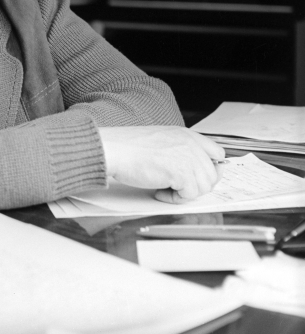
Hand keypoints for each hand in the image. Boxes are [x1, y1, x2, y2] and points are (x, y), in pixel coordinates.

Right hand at [98, 125, 224, 202]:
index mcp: (187, 135)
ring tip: (164, 188)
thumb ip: (179, 150)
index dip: (210, 168)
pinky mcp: (181, 174)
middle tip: (176, 186)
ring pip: (203, 187)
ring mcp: (188, 158)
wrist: (115, 149)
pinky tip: (158, 191)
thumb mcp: (161, 140)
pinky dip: (173, 199)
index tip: (198, 176)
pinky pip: (189, 195)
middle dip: (196, 185)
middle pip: (212, 174)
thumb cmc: (129, 146)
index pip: (217, 153)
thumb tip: (192, 170)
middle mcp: (191, 145)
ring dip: (184, 193)